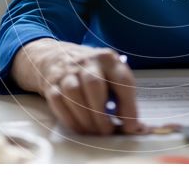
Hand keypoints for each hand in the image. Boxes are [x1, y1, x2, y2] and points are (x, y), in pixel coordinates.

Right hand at [11, 39, 142, 135]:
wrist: (57, 57)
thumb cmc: (92, 71)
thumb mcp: (110, 75)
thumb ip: (122, 98)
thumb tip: (136, 127)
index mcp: (108, 59)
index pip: (122, 81)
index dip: (128, 106)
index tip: (131, 126)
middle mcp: (87, 61)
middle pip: (94, 84)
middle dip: (101, 113)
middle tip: (107, 131)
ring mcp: (67, 71)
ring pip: (74, 93)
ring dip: (86, 118)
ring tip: (95, 132)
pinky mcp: (52, 83)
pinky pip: (59, 102)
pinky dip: (71, 119)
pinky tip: (81, 128)